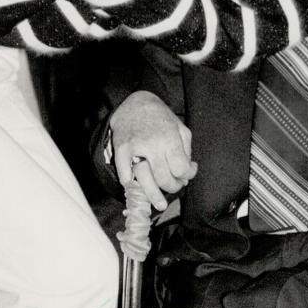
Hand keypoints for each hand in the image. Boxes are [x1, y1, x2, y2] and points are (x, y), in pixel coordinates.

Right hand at [110, 91, 196, 210]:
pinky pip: (125, 175)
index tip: (187, 174)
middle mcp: (152, 145)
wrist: (135, 103)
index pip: (181, 169)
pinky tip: (137, 186)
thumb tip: (186, 174)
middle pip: (164, 179)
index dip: (187, 176)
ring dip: (154, 195)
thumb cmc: (161, 118)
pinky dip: (131, 185)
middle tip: (175, 186)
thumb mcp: (180, 129)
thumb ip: (186, 151)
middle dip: (173, 187)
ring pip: (145, 181)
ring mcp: (134, 149)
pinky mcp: (120, 151)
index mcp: (169, 139)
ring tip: (160, 204)